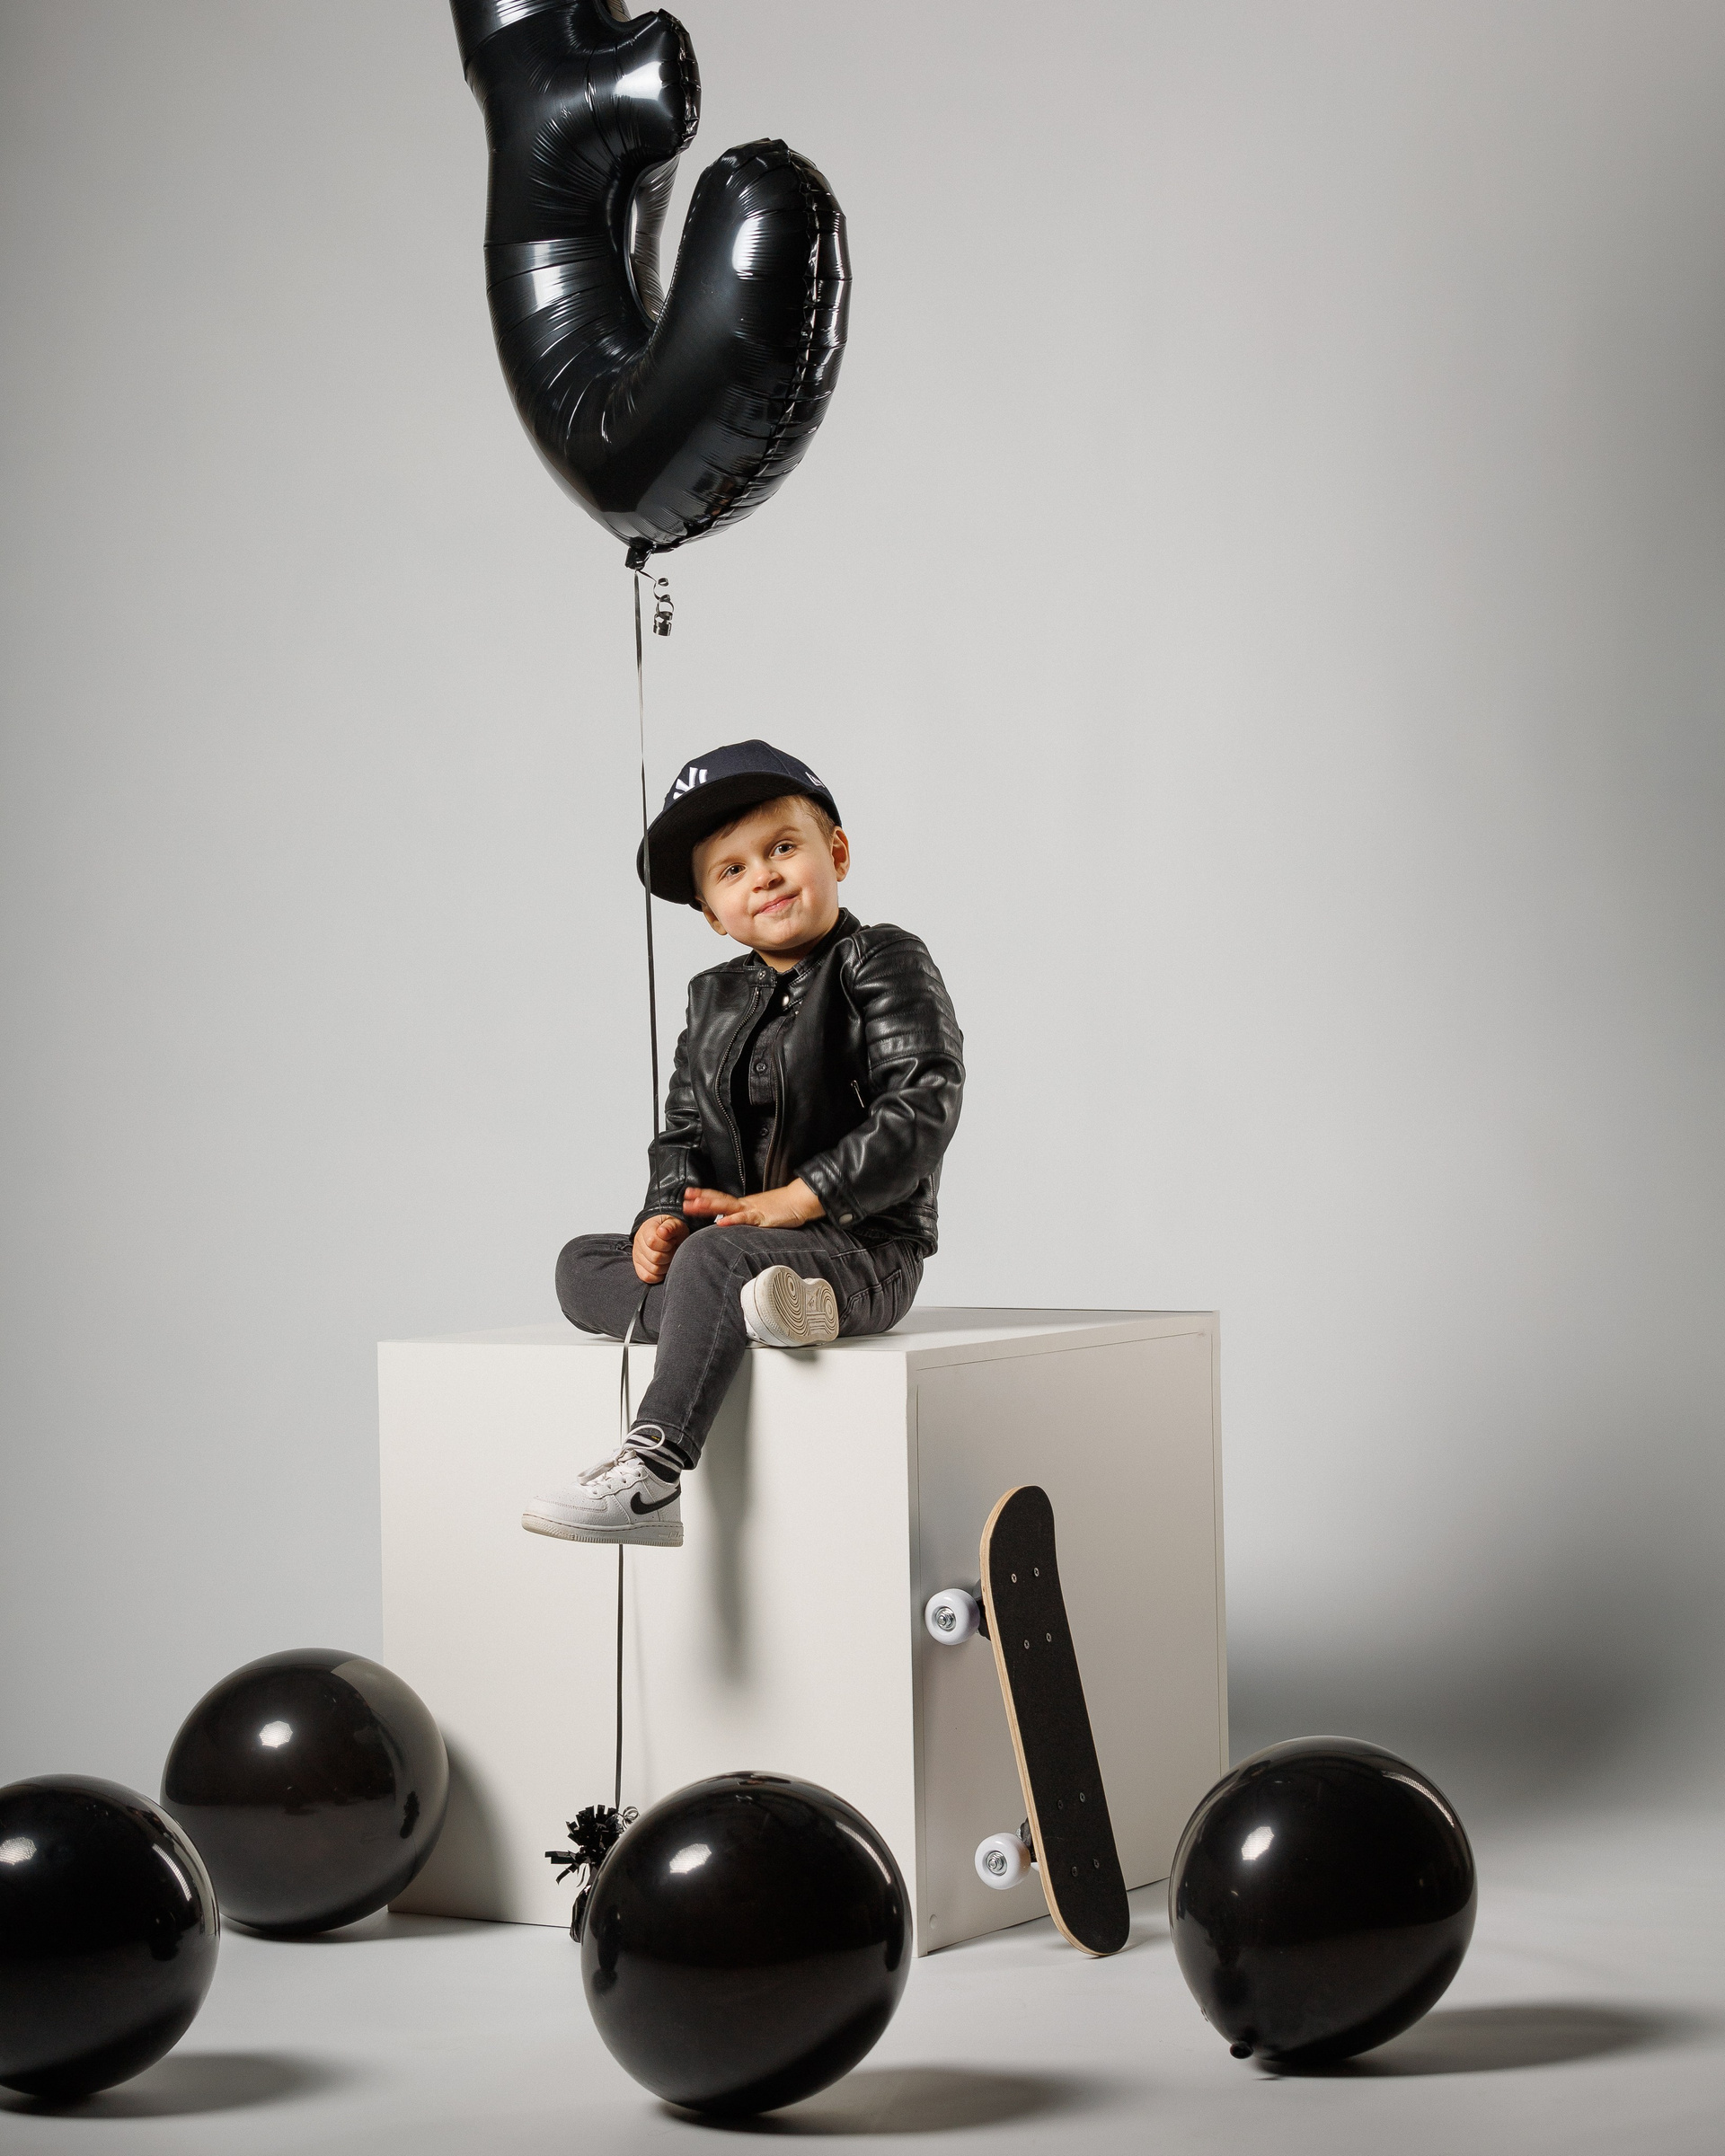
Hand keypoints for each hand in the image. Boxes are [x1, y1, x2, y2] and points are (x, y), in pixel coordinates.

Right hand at [633, 1214, 689, 1282]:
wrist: (664, 1234)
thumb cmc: (670, 1230)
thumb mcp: (674, 1223)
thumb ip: (670, 1226)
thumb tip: (662, 1232)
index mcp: (646, 1230)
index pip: (653, 1242)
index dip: (667, 1244)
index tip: (672, 1240)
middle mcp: (639, 1243)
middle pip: (655, 1258)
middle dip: (669, 1255)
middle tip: (672, 1249)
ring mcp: (637, 1256)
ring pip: (653, 1269)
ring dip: (666, 1265)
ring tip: (668, 1257)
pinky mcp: (638, 1268)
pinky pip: (647, 1277)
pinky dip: (659, 1275)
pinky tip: (663, 1266)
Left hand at [682, 1178, 824, 1229]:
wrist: (801, 1201)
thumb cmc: (784, 1208)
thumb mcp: (761, 1213)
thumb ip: (747, 1217)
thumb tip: (735, 1222)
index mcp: (744, 1204)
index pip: (720, 1198)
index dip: (704, 1195)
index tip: (689, 1194)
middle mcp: (745, 1204)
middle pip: (719, 1200)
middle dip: (701, 1200)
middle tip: (685, 1199)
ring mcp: (753, 1210)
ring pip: (728, 1207)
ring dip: (711, 1206)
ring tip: (696, 1205)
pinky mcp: (762, 1217)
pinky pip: (745, 1219)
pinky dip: (733, 1220)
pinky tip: (722, 1222)